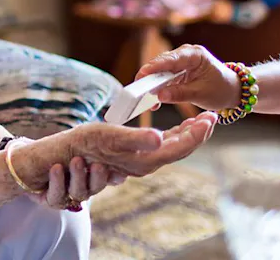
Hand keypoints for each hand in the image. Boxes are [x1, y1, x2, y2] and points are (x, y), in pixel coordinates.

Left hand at [32, 157, 118, 210]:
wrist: (30, 159)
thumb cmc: (61, 150)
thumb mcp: (83, 143)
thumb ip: (103, 150)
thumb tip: (123, 162)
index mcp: (94, 174)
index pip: (110, 178)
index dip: (114, 176)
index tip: (118, 171)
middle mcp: (83, 187)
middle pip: (95, 187)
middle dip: (98, 177)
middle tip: (98, 165)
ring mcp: (68, 195)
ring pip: (78, 192)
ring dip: (78, 177)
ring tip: (75, 160)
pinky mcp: (52, 200)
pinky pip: (57, 197)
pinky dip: (57, 182)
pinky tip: (56, 168)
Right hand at [63, 112, 217, 178]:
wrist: (66, 156)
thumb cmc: (84, 145)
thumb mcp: (108, 136)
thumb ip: (136, 138)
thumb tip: (161, 139)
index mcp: (145, 160)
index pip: (180, 147)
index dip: (198, 133)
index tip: (211, 118)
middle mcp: (146, 164)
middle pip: (181, 149)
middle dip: (198, 132)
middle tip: (213, 115)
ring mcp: (141, 161)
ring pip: (174, 148)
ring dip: (189, 133)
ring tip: (201, 119)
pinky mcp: (135, 156)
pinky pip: (163, 147)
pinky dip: (175, 136)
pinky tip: (178, 127)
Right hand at [135, 44, 240, 110]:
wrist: (232, 90)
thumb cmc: (222, 89)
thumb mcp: (202, 93)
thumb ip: (180, 93)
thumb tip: (160, 96)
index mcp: (195, 55)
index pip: (171, 59)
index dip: (155, 66)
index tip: (142, 74)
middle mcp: (185, 55)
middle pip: (161, 64)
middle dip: (149, 77)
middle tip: (138, 90)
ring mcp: (180, 63)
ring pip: (160, 72)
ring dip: (152, 85)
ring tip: (144, 99)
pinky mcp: (177, 72)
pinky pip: (163, 79)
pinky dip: (158, 89)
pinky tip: (154, 101)